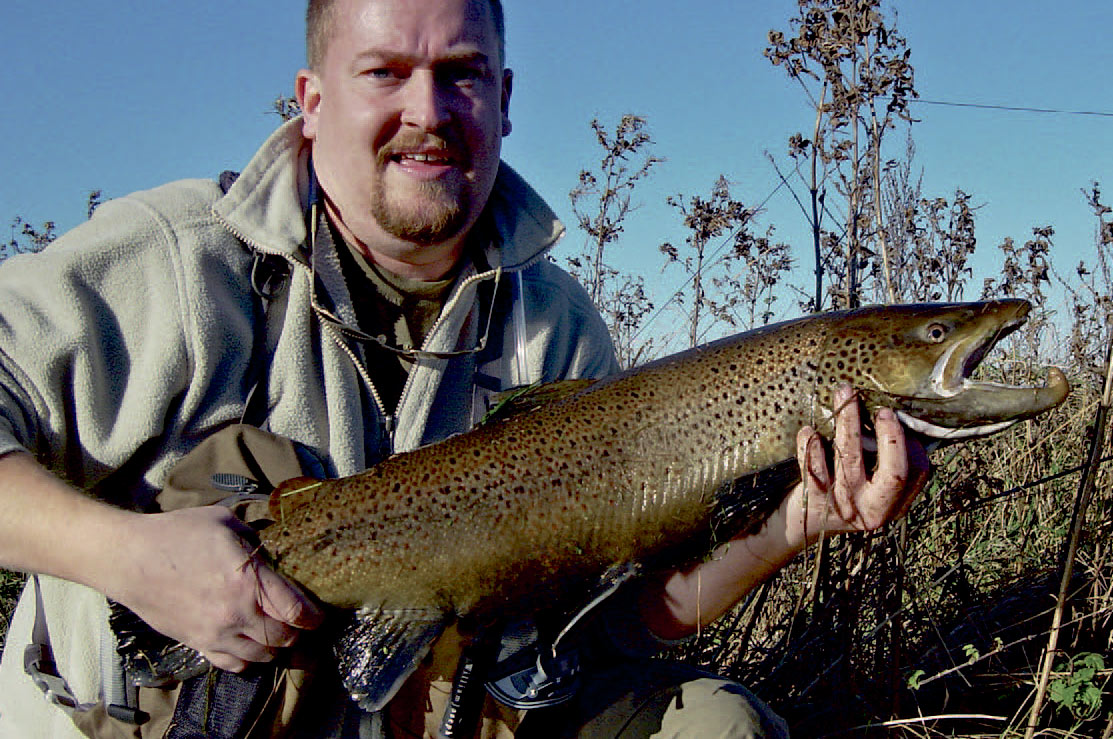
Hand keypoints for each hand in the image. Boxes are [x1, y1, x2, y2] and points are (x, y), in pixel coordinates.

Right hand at [110, 506, 324, 671]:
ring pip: (261, 656)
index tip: (320, 615)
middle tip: (301, 622)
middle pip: (283, 638)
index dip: (315, 617)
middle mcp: (236, 613)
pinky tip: (250, 645)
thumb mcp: (225, 522)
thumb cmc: (178, 534)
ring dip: (274, 647)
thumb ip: (256, 538)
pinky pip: (232, 664)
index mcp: (248, 581)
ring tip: (277, 633)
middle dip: (298, 632)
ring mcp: (216, 633)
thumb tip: (274, 550)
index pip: (296, 611)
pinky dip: (248, 659)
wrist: (129, 558)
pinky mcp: (197, 643)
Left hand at [786, 384, 930, 547]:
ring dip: (848, 424)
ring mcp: (844, 507)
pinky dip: (810, 448)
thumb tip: (899, 415)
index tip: (895, 417)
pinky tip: (808, 430)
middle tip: (883, 410)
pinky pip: (815, 470)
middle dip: (890, 439)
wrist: (803, 523)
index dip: (909, 444)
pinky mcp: (815, 502)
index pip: (915, 473)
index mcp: (893, 504)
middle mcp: (872, 509)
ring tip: (843, 395)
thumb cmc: (843, 490)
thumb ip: (885, 460)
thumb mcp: (871, 485)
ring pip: (850, 461)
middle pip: (893, 474)